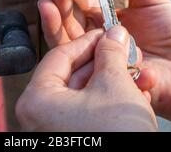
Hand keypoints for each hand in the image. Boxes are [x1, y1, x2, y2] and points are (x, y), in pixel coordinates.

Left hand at [16, 26, 157, 131]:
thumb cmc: (115, 135)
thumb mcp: (114, 85)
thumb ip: (111, 54)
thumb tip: (114, 34)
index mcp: (37, 100)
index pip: (59, 55)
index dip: (87, 40)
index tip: (106, 32)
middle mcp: (40, 116)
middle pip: (72, 73)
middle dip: (103, 61)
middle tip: (122, 49)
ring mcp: (56, 129)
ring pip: (84, 92)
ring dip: (111, 79)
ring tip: (133, 70)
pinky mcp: (74, 137)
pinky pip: (89, 110)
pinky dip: (109, 99)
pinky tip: (133, 92)